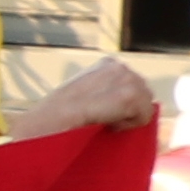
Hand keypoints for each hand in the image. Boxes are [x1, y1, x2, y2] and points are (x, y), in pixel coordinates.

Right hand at [23, 56, 158, 137]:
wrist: (43, 126)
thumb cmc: (55, 119)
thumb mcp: (83, 97)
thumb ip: (106, 94)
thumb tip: (135, 106)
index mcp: (106, 64)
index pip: (135, 88)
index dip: (122, 107)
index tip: (99, 115)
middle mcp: (117, 66)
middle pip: (145, 95)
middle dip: (130, 112)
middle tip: (100, 120)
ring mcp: (123, 78)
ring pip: (146, 106)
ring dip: (128, 120)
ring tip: (101, 121)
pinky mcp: (128, 95)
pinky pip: (143, 117)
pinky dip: (127, 126)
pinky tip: (105, 124)